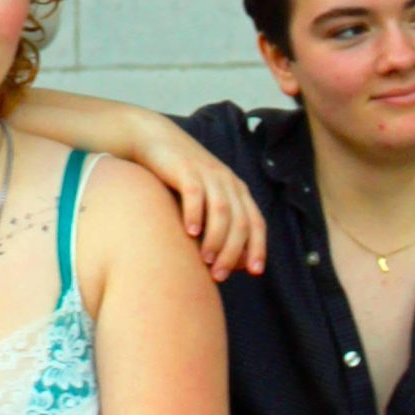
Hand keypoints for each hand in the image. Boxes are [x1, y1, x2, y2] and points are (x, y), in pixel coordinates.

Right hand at [132, 126, 266, 280]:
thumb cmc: (178, 180)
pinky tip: (189, 232)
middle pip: (240, 222)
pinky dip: (195, 214)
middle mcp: (228, 182)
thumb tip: (234, 264)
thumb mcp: (204, 203)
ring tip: (205, 259)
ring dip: (216, 238)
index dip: (258, 247)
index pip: (256, 223)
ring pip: (222, 211)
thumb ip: (218, 228)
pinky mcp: (186, 169)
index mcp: (237, 191)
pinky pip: (195, 194)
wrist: (155, 141)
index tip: (254, 272)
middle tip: (219, 274)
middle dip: (232, 252)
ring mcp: (208, 174)